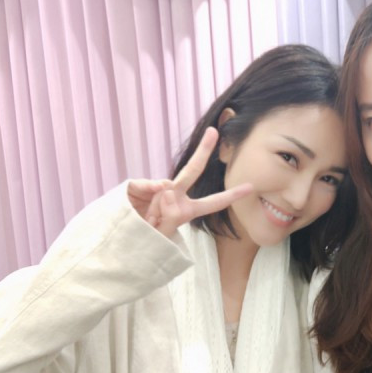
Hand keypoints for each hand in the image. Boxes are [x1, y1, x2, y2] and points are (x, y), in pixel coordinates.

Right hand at [127, 127, 251, 237]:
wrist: (121, 240)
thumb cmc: (147, 240)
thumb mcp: (163, 236)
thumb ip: (170, 217)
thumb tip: (167, 188)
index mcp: (186, 210)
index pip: (213, 202)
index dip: (231, 195)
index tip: (250, 187)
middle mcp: (174, 196)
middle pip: (192, 170)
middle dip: (203, 151)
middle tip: (213, 132)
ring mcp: (156, 190)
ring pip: (165, 188)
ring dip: (157, 209)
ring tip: (150, 222)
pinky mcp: (137, 186)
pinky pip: (145, 186)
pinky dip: (145, 195)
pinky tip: (140, 208)